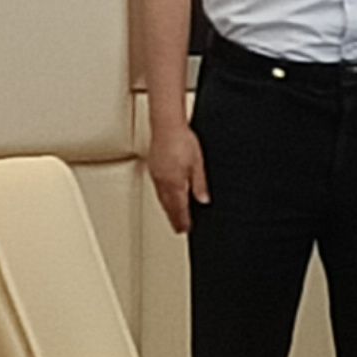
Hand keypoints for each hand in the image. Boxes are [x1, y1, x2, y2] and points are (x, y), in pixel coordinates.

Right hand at [143, 119, 208, 236]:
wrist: (166, 127)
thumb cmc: (183, 141)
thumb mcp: (198, 164)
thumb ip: (200, 184)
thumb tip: (203, 200)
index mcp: (175, 183)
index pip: (179, 208)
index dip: (183, 220)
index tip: (185, 229)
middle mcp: (163, 182)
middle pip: (169, 206)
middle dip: (174, 218)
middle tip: (179, 229)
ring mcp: (156, 175)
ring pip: (161, 198)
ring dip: (168, 209)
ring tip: (172, 217)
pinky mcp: (153, 168)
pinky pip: (158, 188)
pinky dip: (162, 197)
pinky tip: (165, 197)